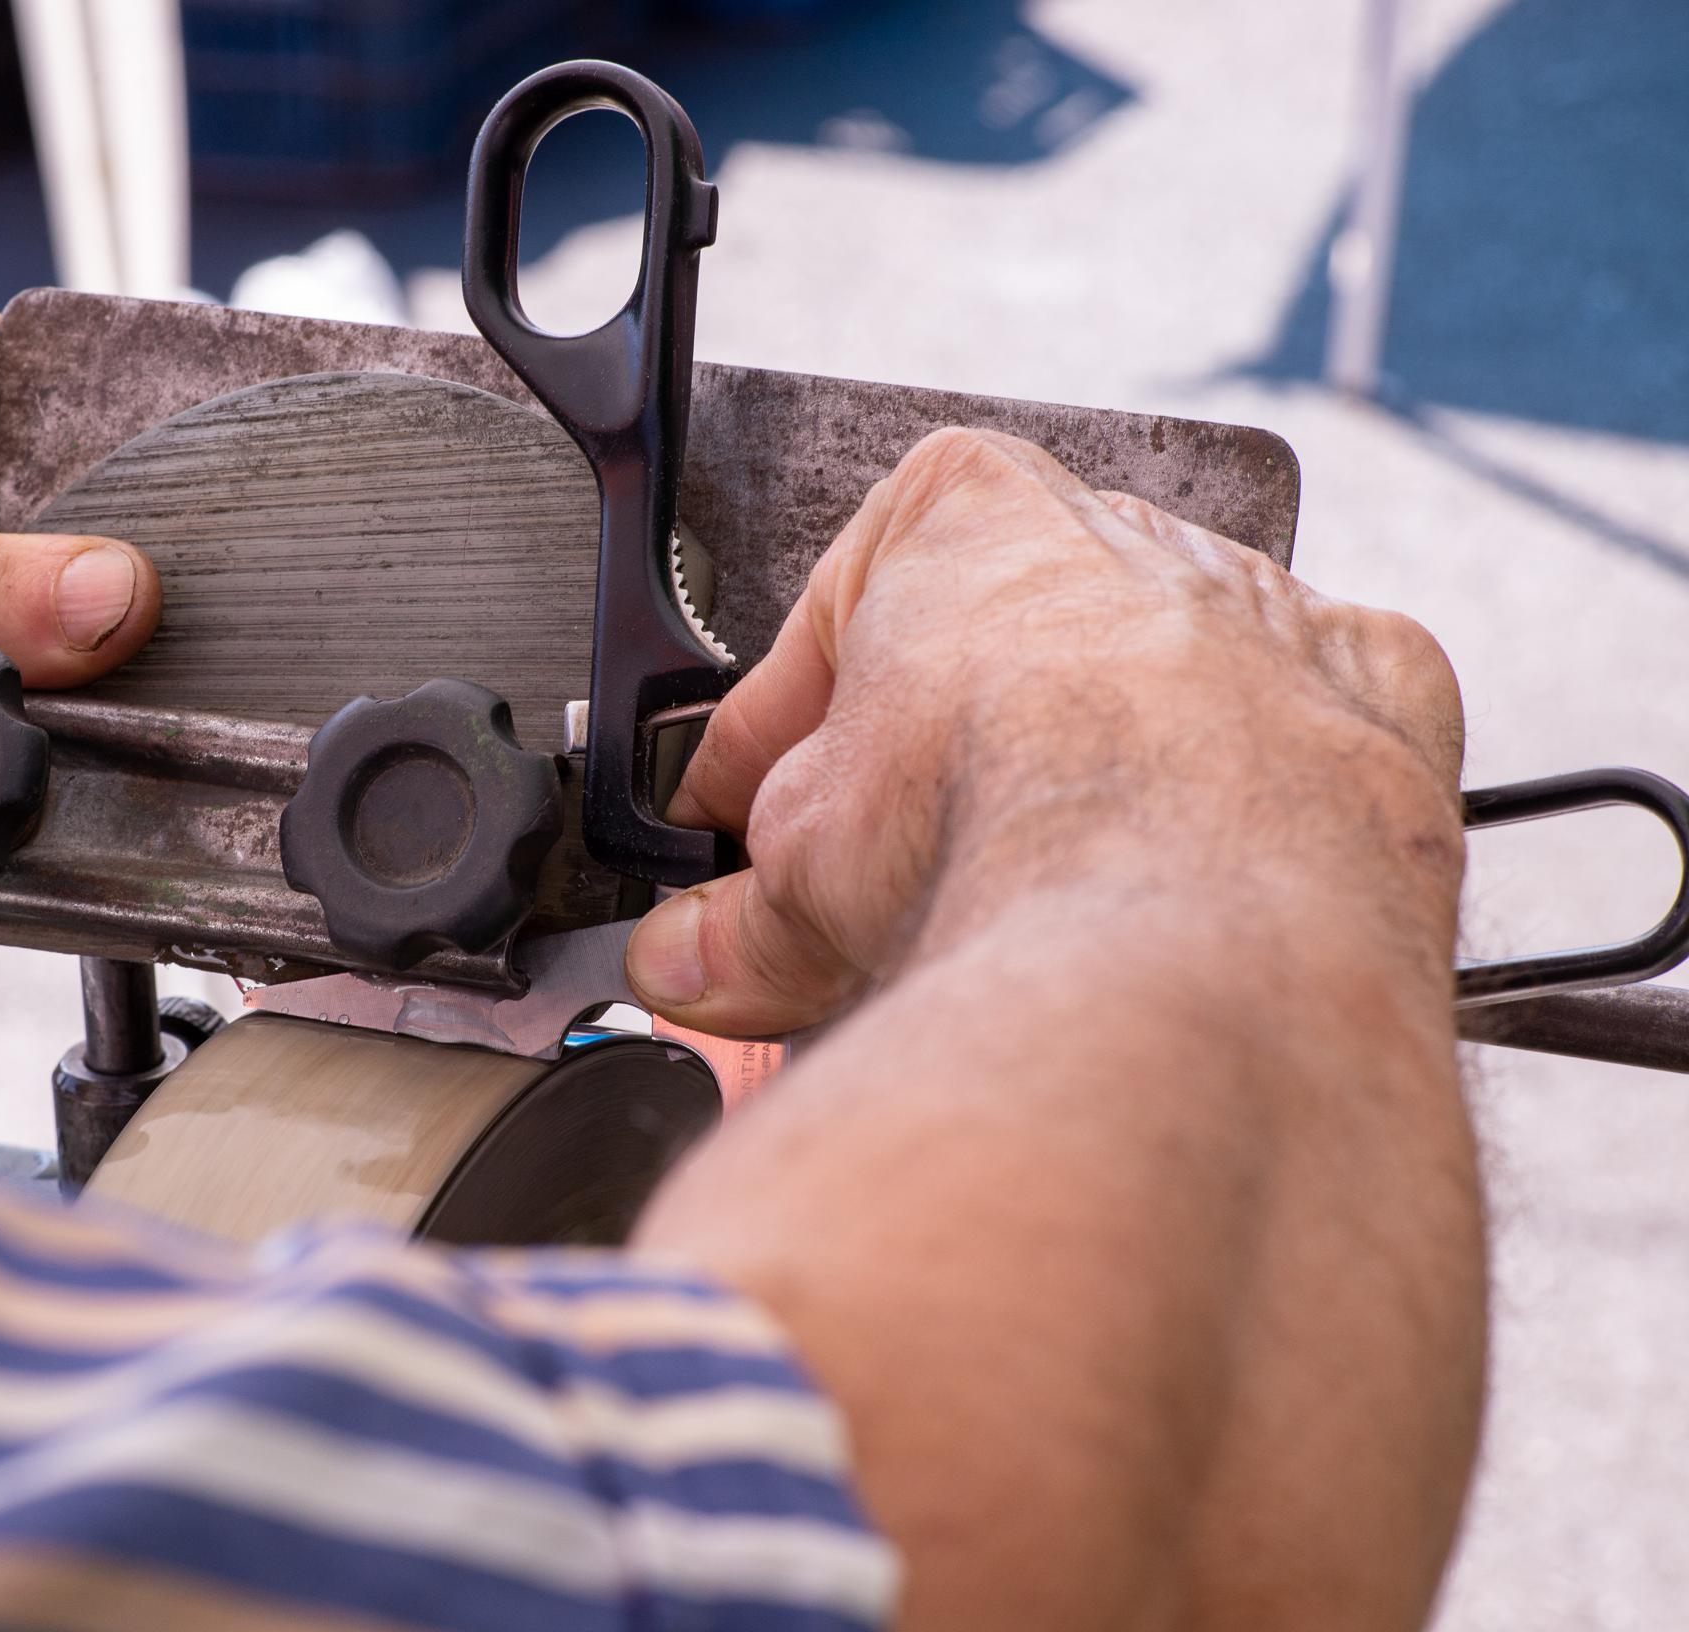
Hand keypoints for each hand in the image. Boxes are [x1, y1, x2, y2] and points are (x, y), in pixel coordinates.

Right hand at [627, 427, 1465, 1034]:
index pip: (836, 624)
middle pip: (1000, 663)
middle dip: (936, 771)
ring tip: (1023, 915)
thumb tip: (695, 959)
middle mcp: (1128, 540)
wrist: (1188, 934)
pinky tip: (1187, 893)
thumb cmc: (997, 829)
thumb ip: (739, 911)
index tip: (748, 816)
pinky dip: (1246, 814)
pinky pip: (1304, 749)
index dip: (775, 740)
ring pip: (1152, 702)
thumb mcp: (797, 870)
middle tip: (879, 887)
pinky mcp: (1380, 715)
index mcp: (966, 514)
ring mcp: (1265, 618)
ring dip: (1085, 791)